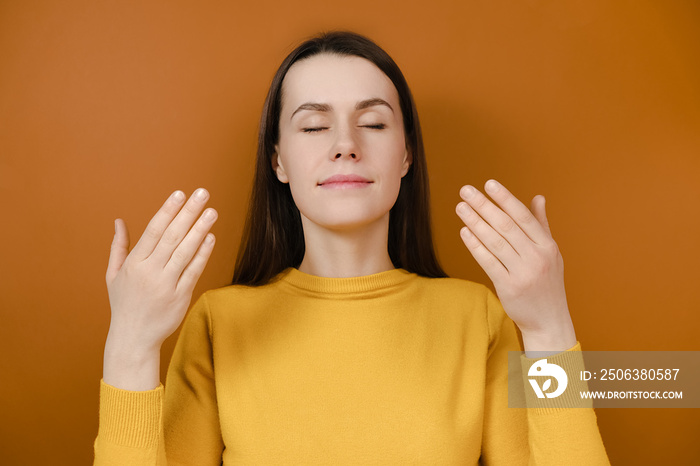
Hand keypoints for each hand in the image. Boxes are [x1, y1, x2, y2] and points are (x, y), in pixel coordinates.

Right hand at [105, 188, 217, 354]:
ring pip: (186, 252)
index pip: (153, 230)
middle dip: (188, 212)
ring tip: (212, 211)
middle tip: (203, 193)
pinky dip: (203, 254)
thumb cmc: (124, 304)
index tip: (180, 193)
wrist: (133, 338)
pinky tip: (211, 237)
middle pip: (173, 236)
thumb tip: (119, 220)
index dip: (167, 211)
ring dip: (200, 229)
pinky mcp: (181, 296)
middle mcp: (150, 271)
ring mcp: (166, 284)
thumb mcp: (113, 275)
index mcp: (134, 263)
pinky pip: (194, 271)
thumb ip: (119, 246)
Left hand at [455, 179, 575, 350]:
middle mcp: (537, 257)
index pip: (523, 217)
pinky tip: (464, 232)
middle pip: (506, 226)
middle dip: (484, 205)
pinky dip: (475, 246)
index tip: (489, 183)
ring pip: (495, 242)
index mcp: (548, 246)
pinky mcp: (508, 287)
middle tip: (466, 191)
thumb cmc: (547, 283)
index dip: (505, 198)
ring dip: (475, 222)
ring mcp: (523, 273)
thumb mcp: (551, 253)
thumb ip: (541, 225)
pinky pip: (488, 262)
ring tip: (461, 207)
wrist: (549, 321)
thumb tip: (538, 197)